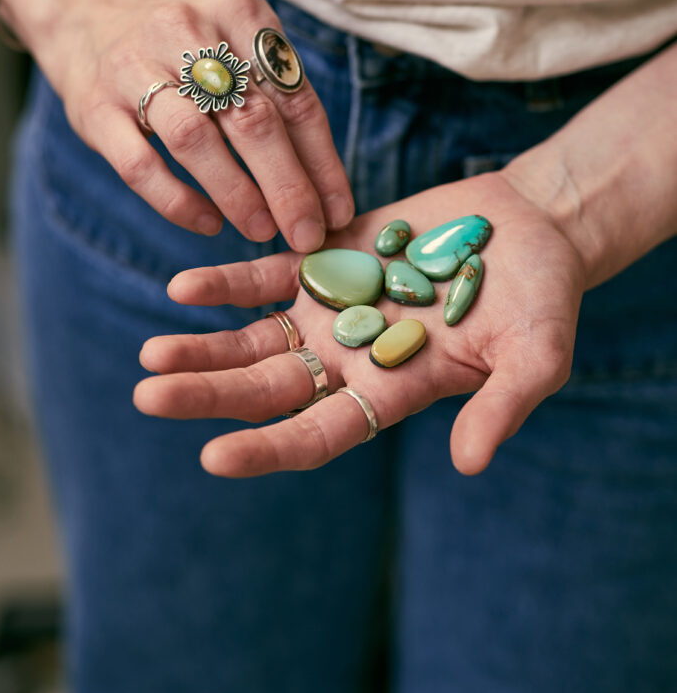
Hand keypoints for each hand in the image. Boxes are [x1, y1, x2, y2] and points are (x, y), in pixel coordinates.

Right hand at [18, 0, 353, 248]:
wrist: (91, 21)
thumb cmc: (190, 53)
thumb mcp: (239, 52)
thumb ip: (283, 106)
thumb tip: (328, 194)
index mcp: (237, 10)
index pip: (294, 97)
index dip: (322, 162)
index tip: (338, 211)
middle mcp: (185, 29)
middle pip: (250, 118)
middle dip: (287, 185)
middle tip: (307, 234)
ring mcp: (133, 66)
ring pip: (195, 140)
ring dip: (237, 194)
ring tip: (263, 231)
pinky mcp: (96, 107)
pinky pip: (140, 166)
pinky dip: (179, 202)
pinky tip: (208, 224)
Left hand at [133, 170, 588, 476]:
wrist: (533, 229)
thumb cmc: (544, 299)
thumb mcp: (537, 356)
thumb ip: (503, 406)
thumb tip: (469, 463)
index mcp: (393, 389)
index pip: (319, 432)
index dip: (269, 449)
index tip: (214, 457)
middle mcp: (352, 356)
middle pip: (269, 387)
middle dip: (210, 395)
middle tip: (148, 397)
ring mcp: (336, 307)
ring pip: (257, 338)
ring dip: (204, 347)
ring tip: (150, 357)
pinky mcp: (331, 256)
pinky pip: (270, 274)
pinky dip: (230, 282)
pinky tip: (184, 287)